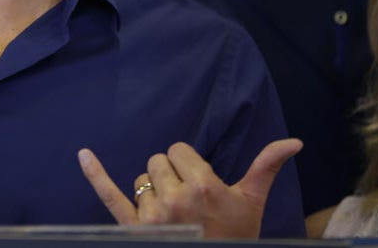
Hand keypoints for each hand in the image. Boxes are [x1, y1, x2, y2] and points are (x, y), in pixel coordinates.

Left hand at [78, 138, 301, 237]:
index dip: (188, 164)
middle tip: (189, 202)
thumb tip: (294, 141)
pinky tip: (83, 155)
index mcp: (203, 186)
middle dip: (171, 175)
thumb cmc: (236, 236)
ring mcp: (152, 215)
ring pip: (142, 178)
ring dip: (153, 190)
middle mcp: (175, 197)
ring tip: (174, 214)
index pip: (178, 150)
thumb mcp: (252, 202)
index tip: (200, 184)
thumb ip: (266, 166)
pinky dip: (95, 174)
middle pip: (159, 161)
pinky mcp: (131, 227)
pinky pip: (109, 195)